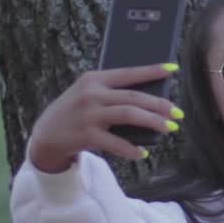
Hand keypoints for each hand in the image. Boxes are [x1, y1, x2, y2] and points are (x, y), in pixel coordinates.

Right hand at [27, 63, 181, 172]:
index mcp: (94, 79)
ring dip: (153, 122)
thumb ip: (112, 93)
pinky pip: (115, 142)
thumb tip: (151, 101)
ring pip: (129, 115)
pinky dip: (131, 149)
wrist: (45, 135)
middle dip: (160, 105)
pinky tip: (142, 153)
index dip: (152, 70)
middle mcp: (91, 94)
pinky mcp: (85, 135)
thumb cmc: (76, 113)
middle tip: (178, 113)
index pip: (128, 73)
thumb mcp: (88, 94)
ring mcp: (88, 115)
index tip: (173, 69)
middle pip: (134, 97)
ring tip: (169, 128)